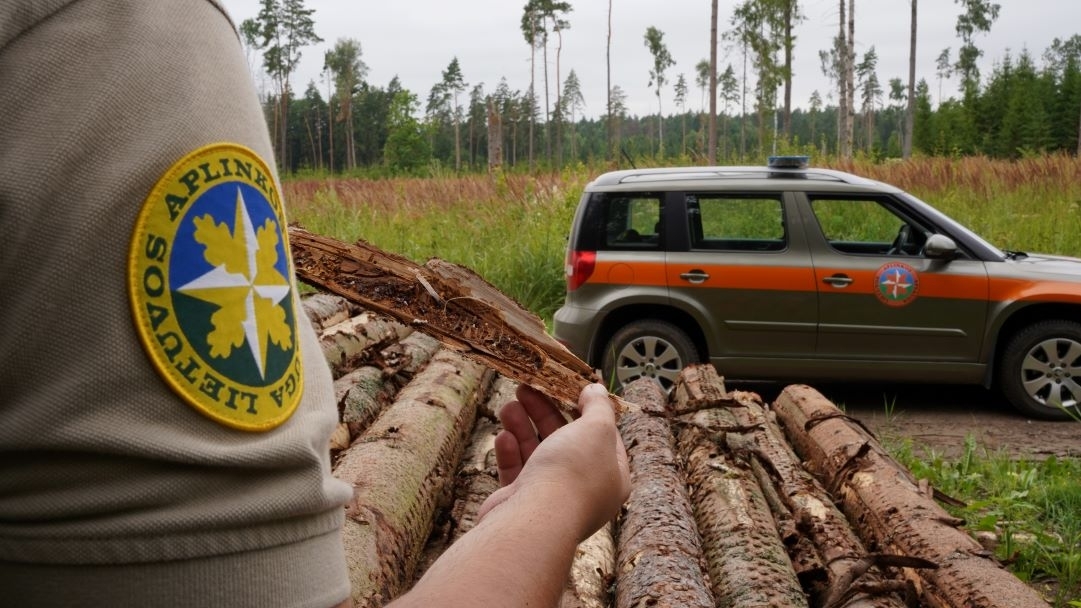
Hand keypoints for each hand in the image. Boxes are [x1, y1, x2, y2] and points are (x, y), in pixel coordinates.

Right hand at [478, 383, 629, 541]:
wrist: (533, 520)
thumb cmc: (572, 473)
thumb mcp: (596, 428)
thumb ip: (598, 406)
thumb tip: (596, 390)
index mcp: (612, 476)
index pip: (604, 437)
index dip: (587, 409)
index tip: (567, 387)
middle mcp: (584, 489)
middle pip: (565, 440)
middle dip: (545, 412)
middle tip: (527, 388)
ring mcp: (552, 498)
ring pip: (538, 454)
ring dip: (523, 426)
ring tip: (508, 405)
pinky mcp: (523, 504)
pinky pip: (517, 472)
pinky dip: (511, 452)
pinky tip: (503, 436)